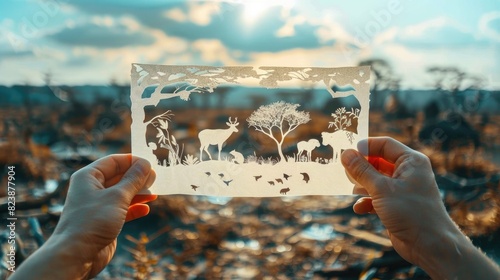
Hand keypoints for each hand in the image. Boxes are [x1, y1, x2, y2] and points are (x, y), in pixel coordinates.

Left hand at [11, 154, 156, 278]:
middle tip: (156, 179)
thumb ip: (134, 179)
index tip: (150, 163)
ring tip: (154, 194)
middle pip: (119, 177)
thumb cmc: (92, 222)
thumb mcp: (117, 196)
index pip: (114, 161)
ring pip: (122, 193)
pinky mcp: (104, 220)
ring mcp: (98, 205)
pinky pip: (122, 209)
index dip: (132, 161)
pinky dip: (134, 208)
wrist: (76, 255)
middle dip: (137, 178)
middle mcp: (92, 188)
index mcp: (89, 177)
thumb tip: (145, 164)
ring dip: (138, 193)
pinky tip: (146, 209)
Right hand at [341, 137, 499, 278]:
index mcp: (411, 161)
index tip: (347, 152)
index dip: (365, 146)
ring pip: (375, 180)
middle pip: (378, 161)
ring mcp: (401, 189)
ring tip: (354, 190)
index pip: (384, 144)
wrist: (430, 245)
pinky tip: (360, 208)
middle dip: (361, 168)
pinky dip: (367, 201)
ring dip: (362, 185)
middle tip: (346, 172)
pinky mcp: (396, 205)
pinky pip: (377, 196)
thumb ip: (362, 170)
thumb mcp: (382, 189)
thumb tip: (346, 154)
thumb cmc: (411, 212)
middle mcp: (407, 172)